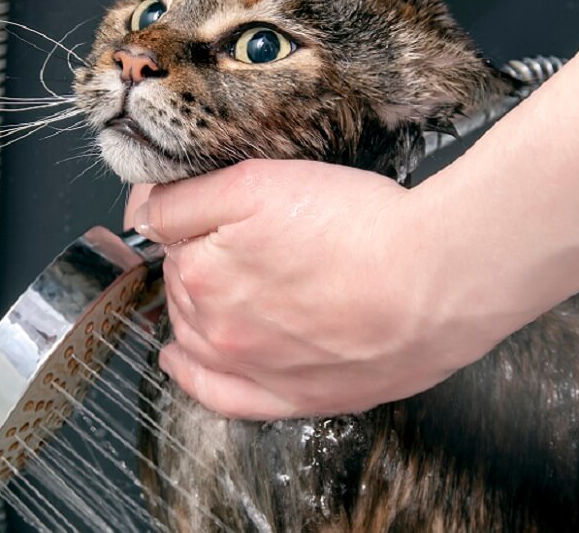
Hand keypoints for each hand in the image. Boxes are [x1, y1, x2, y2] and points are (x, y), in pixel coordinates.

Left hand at [128, 159, 496, 418]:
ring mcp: (251, 369)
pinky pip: (220, 395)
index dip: (186, 212)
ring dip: (194, 309)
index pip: (167, 235)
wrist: (438, 282)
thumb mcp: (257, 182)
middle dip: (197, 257)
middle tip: (238, 236)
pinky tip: (179, 361)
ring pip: (195, 335)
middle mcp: (215, 328)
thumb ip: (186, 199)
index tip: (198, 204)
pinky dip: (192, 376)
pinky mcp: (292, 397)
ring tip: (215, 286)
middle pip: (182, 284)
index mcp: (200, 273)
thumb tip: (140, 210)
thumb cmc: (361, 227)